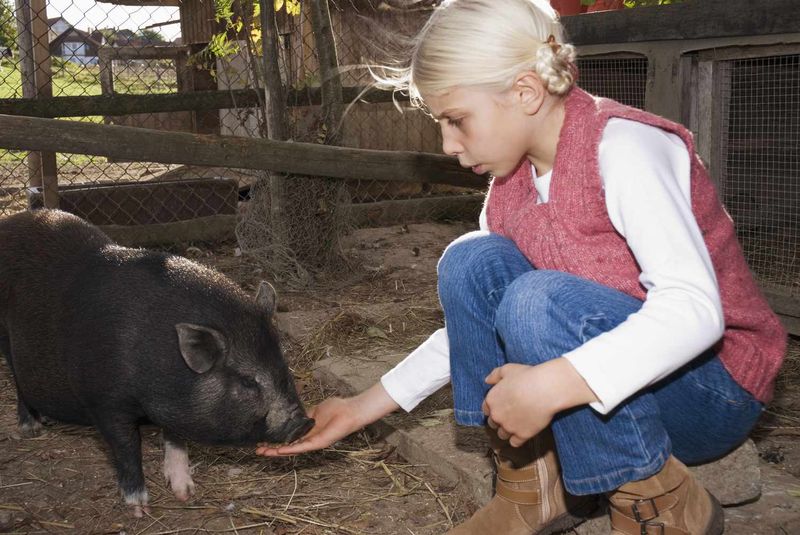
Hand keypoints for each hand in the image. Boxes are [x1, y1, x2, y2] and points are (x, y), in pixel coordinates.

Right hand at [255, 397, 360, 455]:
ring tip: (263, 452)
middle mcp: (308, 439)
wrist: (350, 411)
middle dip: (272, 448)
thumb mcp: (314, 410)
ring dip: (277, 451)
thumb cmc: (336, 408)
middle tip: (257, 450)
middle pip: (287, 446)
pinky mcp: (318, 443)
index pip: (288, 437)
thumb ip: (303, 414)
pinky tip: (279, 451)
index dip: (275, 439)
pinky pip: (302, 447)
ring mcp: (313, 442)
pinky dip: (290, 449)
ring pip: (292, 449)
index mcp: (307, 431)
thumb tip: (290, 412)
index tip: (262, 439)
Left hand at [482, 358, 597, 446]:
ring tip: (518, 425)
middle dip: (500, 420)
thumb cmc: (527, 377)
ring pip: (502, 435)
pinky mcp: (521, 435)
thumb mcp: (508, 369)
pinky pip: (514, 443)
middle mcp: (496, 415)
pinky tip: (523, 433)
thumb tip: (487, 381)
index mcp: (491, 400)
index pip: (486, 410)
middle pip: (493, 423)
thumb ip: (495, 375)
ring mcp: (508, 427)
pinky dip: (517, 440)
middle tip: (511, 416)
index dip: (494, 408)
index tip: (503, 407)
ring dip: (508, 431)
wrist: (545, 389)